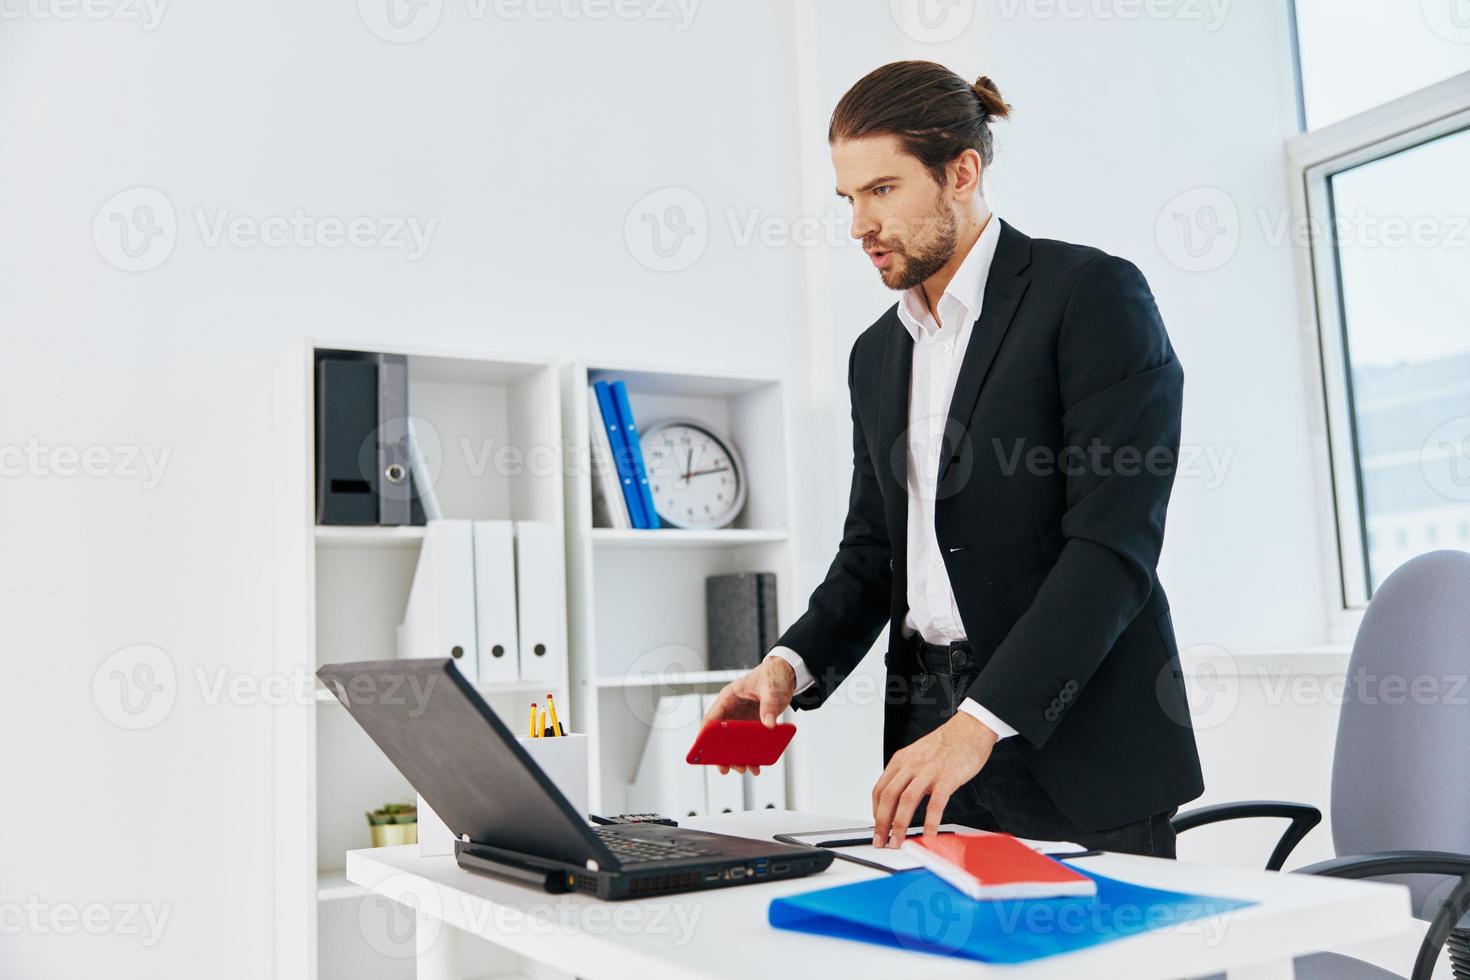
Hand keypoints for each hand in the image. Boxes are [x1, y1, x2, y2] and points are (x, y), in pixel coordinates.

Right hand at [702, 656, 795, 775]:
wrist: (787, 674)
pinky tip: (755, 764)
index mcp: (729, 697)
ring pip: (733, 742)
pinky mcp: (753, 725)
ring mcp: (742, 719)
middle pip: (721, 735)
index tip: (704, 749)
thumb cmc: (773, 675)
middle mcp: (732, 710)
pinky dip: (751, 753)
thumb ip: (769, 706)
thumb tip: (768, 724)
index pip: (712, 718)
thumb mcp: (771, 688)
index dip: (706, 734)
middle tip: (724, 767)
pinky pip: (748, 742)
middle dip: (721, 752)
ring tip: (742, 769)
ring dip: (737, 756)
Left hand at [871, 711, 997, 846]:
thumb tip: (900, 799)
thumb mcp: (917, 755)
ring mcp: (928, 771)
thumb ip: (907, 775)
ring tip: (898, 842)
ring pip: (906, 801)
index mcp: (901, 760)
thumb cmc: (946, 744)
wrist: (969, 729)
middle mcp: (911, 765)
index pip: (879, 789)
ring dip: (899, 825)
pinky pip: (935, 804)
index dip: (875, 811)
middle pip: (888, 797)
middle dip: (882, 823)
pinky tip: (929, 834)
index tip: (877, 826)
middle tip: (881, 840)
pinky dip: (930, 822)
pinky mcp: (947, 778)